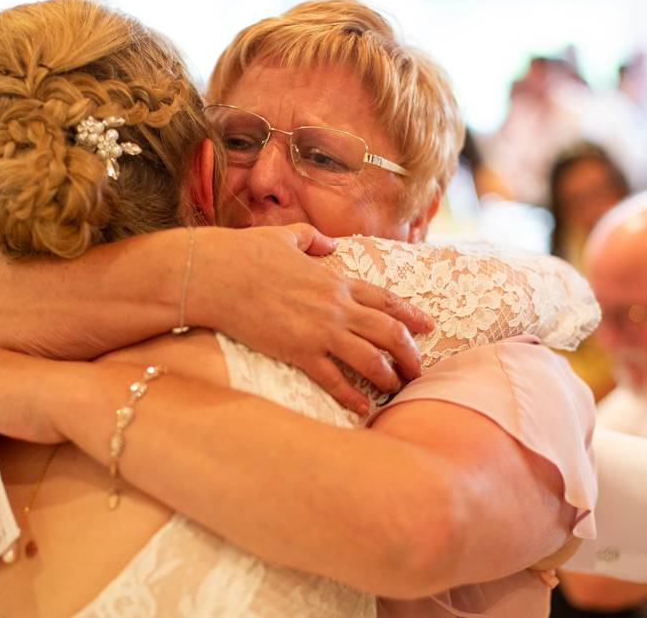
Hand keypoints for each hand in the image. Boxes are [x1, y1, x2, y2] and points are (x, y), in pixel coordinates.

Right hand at [190, 224, 433, 413]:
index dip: (410, 315)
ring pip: (370, 359)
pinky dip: (350, 396)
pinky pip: (333, 379)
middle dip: (410, 354)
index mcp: (335, 279)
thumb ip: (311, 239)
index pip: (385, 299)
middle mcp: (336, 306)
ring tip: (395, 389)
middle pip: (389, 333)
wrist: (217, 275)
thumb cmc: (246, 253)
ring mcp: (320, 331)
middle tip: (419, 370)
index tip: (429, 326)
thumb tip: (326, 243)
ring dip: (388, 376)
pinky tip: (361, 408)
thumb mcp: (284, 237)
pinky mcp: (299, 352)